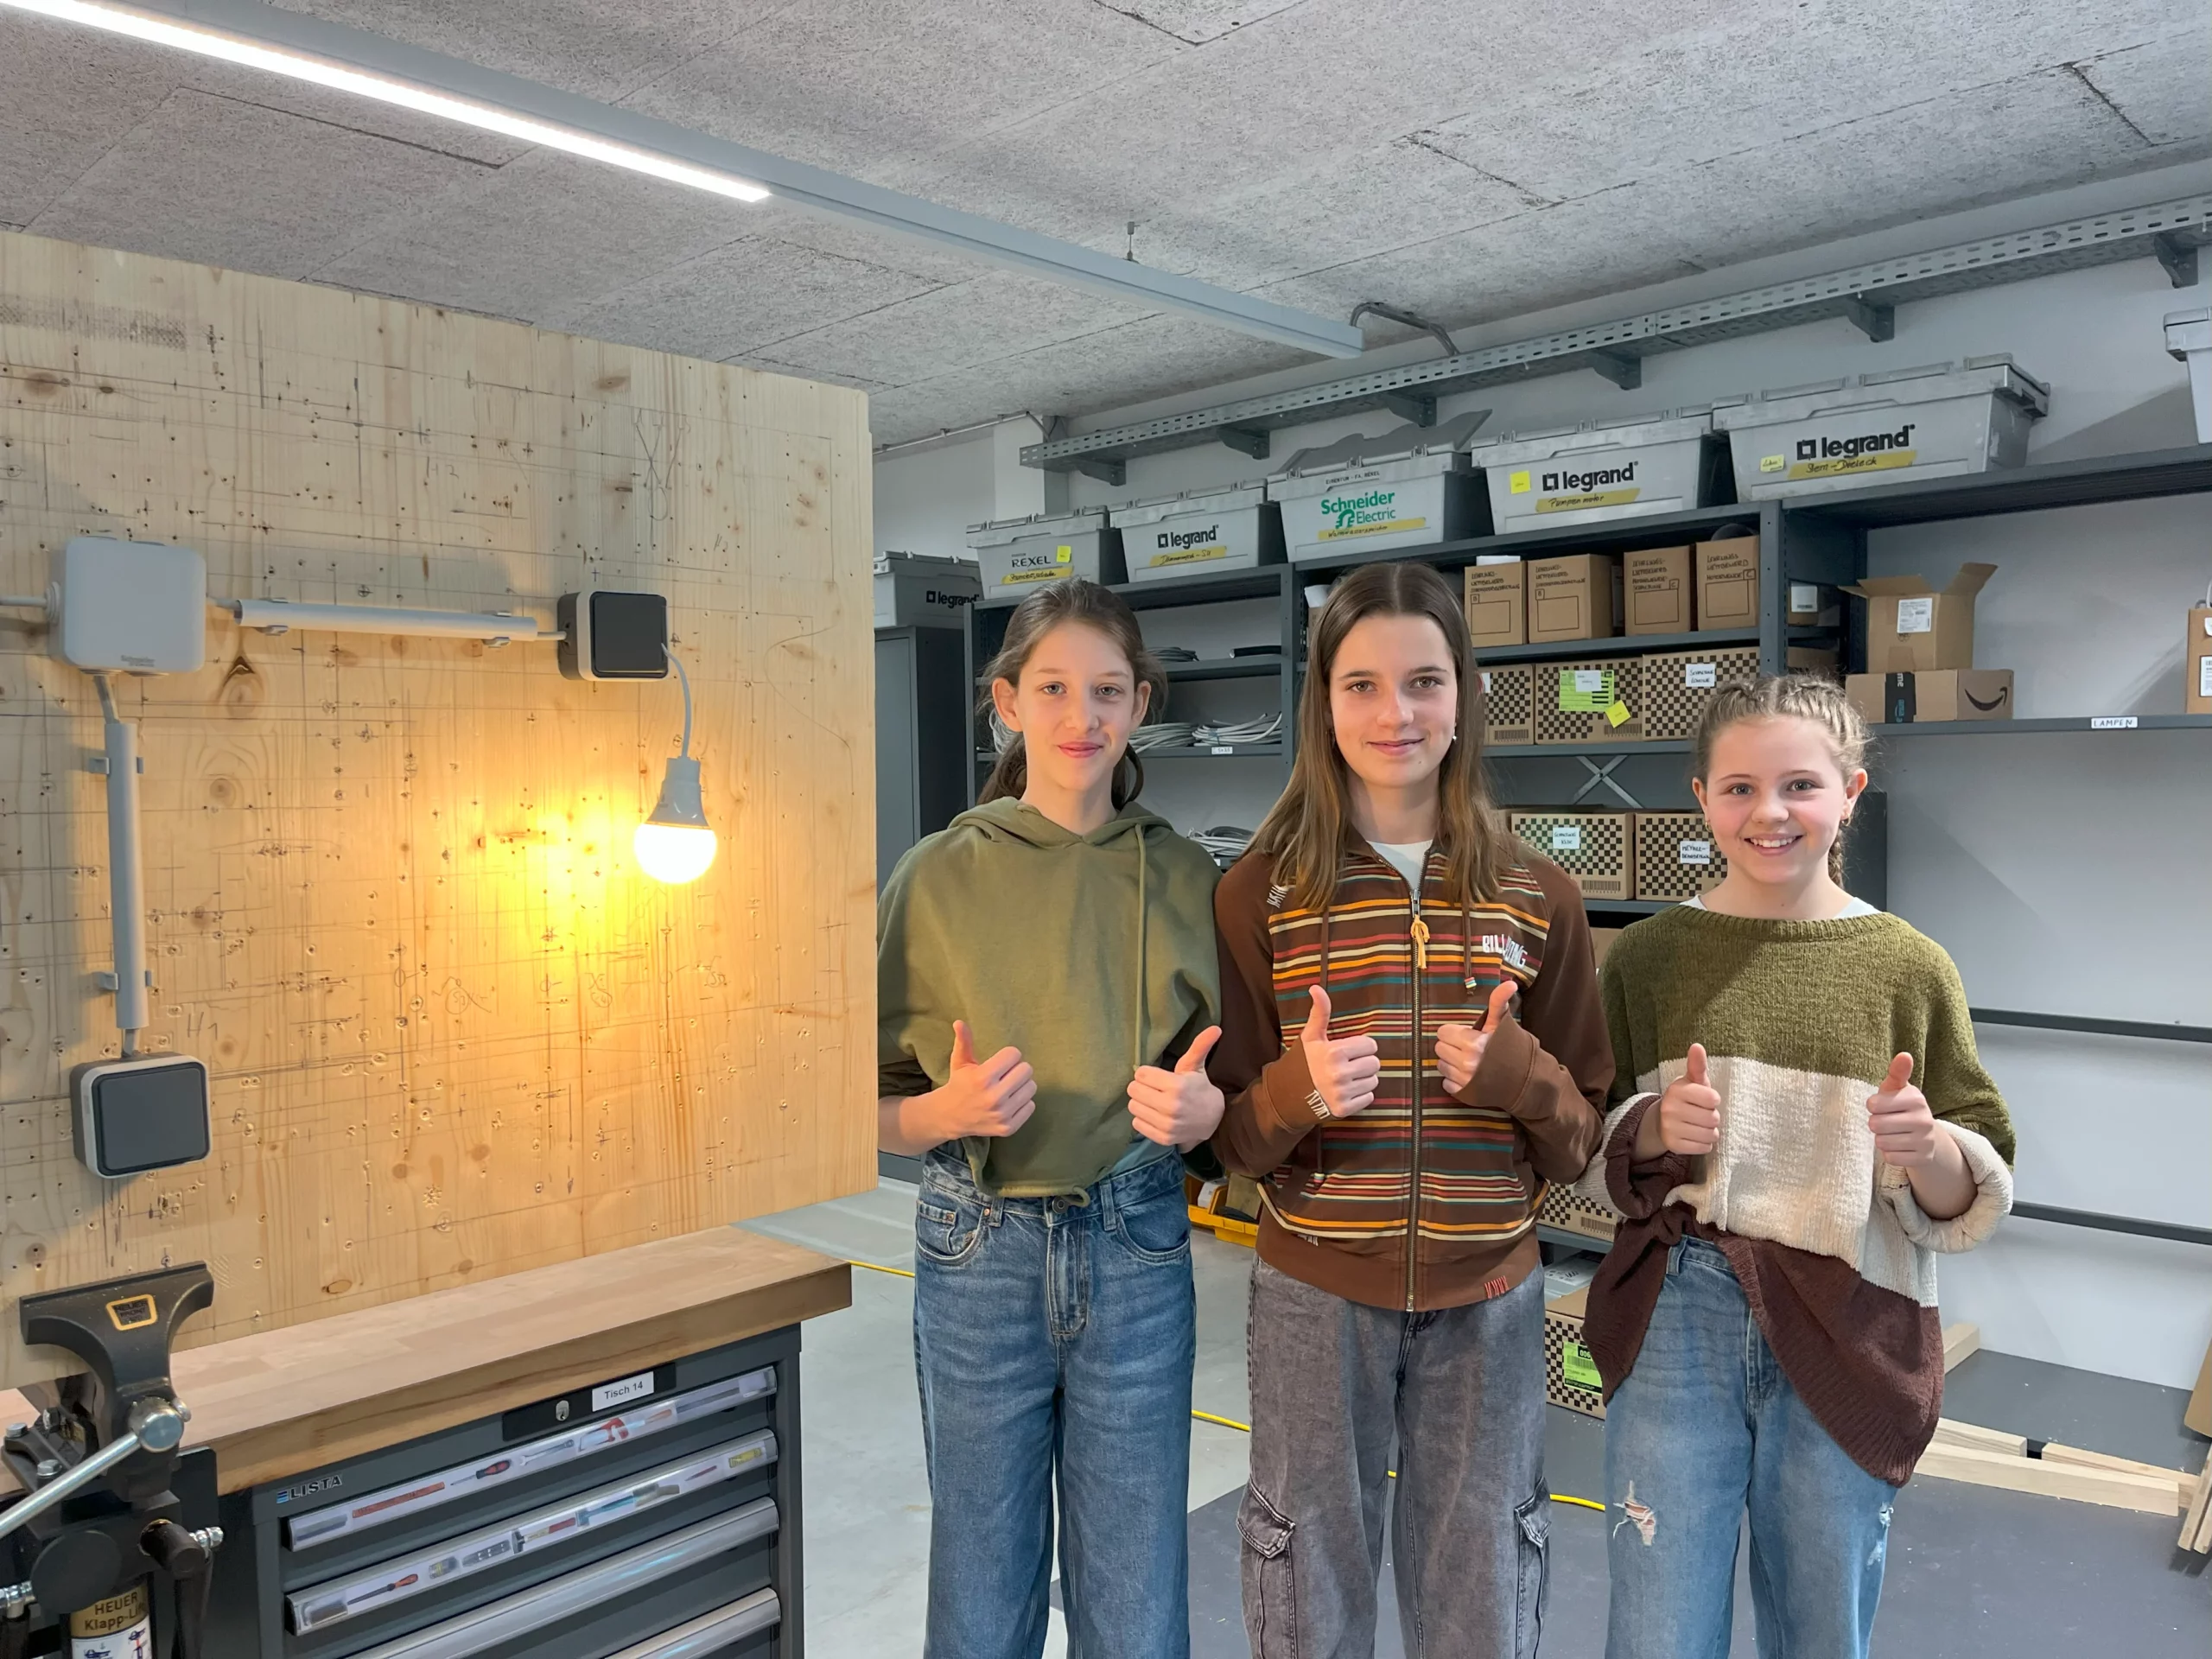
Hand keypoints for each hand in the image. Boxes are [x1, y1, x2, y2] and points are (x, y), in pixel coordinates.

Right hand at [931, 1020, 1036, 1138]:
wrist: (950, 1117)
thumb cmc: (959, 1084)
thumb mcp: (960, 1062)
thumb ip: (964, 1041)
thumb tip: (959, 1022)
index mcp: (982, 1078)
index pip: (1014, 1055)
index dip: (1007, 1056)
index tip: (999, 1062)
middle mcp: (994, 1097)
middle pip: (1026, 1070)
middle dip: (1017, 1069)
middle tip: (1005, 1074)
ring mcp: (1002, 1114)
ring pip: (1031, 1087)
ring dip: (1021, 1085)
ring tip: (1008, 1087)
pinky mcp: (1009, 1127)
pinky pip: (1031, 1106)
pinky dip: (1022, 1102)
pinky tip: (1009, 1102)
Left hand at [1128, 1027, 1225, 1148]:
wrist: (1213, 1119)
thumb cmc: (1198, 1088)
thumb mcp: (1196, 1066)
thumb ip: (1200, 1046)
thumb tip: (1215, 1028)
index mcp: (1177, 1086)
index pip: (1141, 1074)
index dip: (1147, 1073)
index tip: (1157, 1076)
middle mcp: (1170, 1106)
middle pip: (1133, 1090)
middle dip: (1142, 1087)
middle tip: (1154, 1089)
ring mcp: (1167, 1124)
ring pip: (1133, 1107)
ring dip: (1141, 1103)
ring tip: (1154, 1101)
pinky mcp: (1163, 1138)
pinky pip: (1137, 1124)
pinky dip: (1143, 1118)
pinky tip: (1155, 1115)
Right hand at [1302, 986, 1380, 1117]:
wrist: (1287, 1095)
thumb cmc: (1301, 1062)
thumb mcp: (1310, 1036)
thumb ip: (1319, 1012)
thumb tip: (1316, 987)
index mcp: (1334, 1052)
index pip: (1370, 1045)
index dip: (1361, 1046)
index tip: (1349, 1050)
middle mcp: (1339, 1073)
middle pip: (1375, 1063)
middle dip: (1364, 1062)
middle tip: (1348, 1064)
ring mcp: (1342, 1093)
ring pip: (1374, 1080)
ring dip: (1363, 1078)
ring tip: (1347, 1077)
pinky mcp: (1344, 1109)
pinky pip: (1369, 1097)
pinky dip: (1361, 1094)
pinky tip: (1346, 1091)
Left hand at [1436, 981, 1517, 1095]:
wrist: (1525, 1080)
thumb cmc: (1512, 1049)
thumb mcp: (1503, 1024)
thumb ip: (1498, 1001)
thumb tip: (1510, 983)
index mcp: (1473, 1042)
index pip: (1443, 1032)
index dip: (1454, 1032)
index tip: (1466, 1035)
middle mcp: (1466, 1062)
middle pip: (1439, 1047)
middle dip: (1451, 1046)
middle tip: (1468, 1047)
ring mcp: (1464, 1079)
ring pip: (1441, 1065)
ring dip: (1452, 1062)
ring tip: (1469, 1061)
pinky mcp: (1463, 1093)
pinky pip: (1445, 1082)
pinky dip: (1454, 1079)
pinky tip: (1468, 1075)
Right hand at [1655, 1042, 1721, 1155]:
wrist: (1663, 1120)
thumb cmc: (1687, 1098)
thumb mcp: (1692, 1081)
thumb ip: (1697, 1065)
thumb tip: (1697, 1046)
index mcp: (1677, 1090)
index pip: (1712, 1099)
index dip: (1713, 1100)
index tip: (1707, 1099)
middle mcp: (1670, 1109)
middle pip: (1713, 1119)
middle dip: (1712, 1118)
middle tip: (1701, 1114)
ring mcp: (1670, 1128)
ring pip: (1710, 1135)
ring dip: (1710, 1132)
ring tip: (1700, 1125)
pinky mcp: (1673, 1145)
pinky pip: (1703, 1148)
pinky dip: (1704, 1144)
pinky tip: (1695, 1136)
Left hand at [1866, 1052, 1940, 1167]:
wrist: (1925, 1136)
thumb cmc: (1901, 1106)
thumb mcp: (1897, 1088)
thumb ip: (1897, 1072)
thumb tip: (1904, 1055)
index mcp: (1916, 1098)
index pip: (1873, 1104)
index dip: (1873, 1106)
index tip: (1882, 1105)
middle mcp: (1924, 1119)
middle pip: (1875, 1125)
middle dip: (1876, 1124)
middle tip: (1887, 1121)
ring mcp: (1925, 1141)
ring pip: (1882, 1143)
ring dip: (1882, 1139)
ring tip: (1893, 1133)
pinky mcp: (1923, 1158)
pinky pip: (1890, 1158)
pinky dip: (1890, 1154)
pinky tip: (1900, 1146)